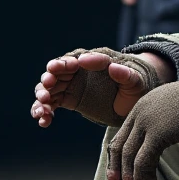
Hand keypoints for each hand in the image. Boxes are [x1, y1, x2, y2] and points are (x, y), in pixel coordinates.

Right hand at [31, 50, 172, 127]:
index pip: (76, 57)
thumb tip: (114, 67)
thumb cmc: (136, 86)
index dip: (67, 62)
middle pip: (57, 71)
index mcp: (93, 60)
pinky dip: (45, 112)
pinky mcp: (68, 98)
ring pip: (50, 88)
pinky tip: (43, 122)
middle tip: (48, 85)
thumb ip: (126, 75)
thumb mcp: (135, 81)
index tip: (60, 67)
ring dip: (42, 97)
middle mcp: (78, 70)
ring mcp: (71, 84)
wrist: (133, 101)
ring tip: (41, 110)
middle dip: (49, 77)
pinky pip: (52, 104)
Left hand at [107, 73, 178, 179]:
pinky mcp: (159, 133)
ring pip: (130, 157)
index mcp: (140, 108)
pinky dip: (145, 177)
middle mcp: (139, 113)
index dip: (117, 160)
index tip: (119, 177)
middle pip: (120, 148)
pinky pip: (144, 160)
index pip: (120, 138)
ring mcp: (147, 122)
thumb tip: (155, 147)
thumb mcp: (171, 112)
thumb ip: (158, 126)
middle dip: (120, 172)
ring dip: (133, 179)